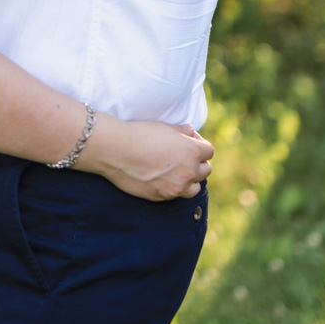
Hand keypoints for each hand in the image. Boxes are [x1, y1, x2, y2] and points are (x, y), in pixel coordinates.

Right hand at [85, 115, 212, 201]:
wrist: (115, 150)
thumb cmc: (139, 134)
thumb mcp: (164, 127)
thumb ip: (182, 131)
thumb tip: (190, 132)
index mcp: (192, 151)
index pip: (209, 151)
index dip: (199, 145)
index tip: (188, 141)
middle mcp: (188, 171)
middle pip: (205, 170)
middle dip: (197, 162)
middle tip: (182, 156)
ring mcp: (176, 187)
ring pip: (195, 187)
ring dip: (190, 180)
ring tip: (176, 171)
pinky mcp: (162, 196)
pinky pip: (176, 194)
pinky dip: (173, 187)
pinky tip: (161, 177)